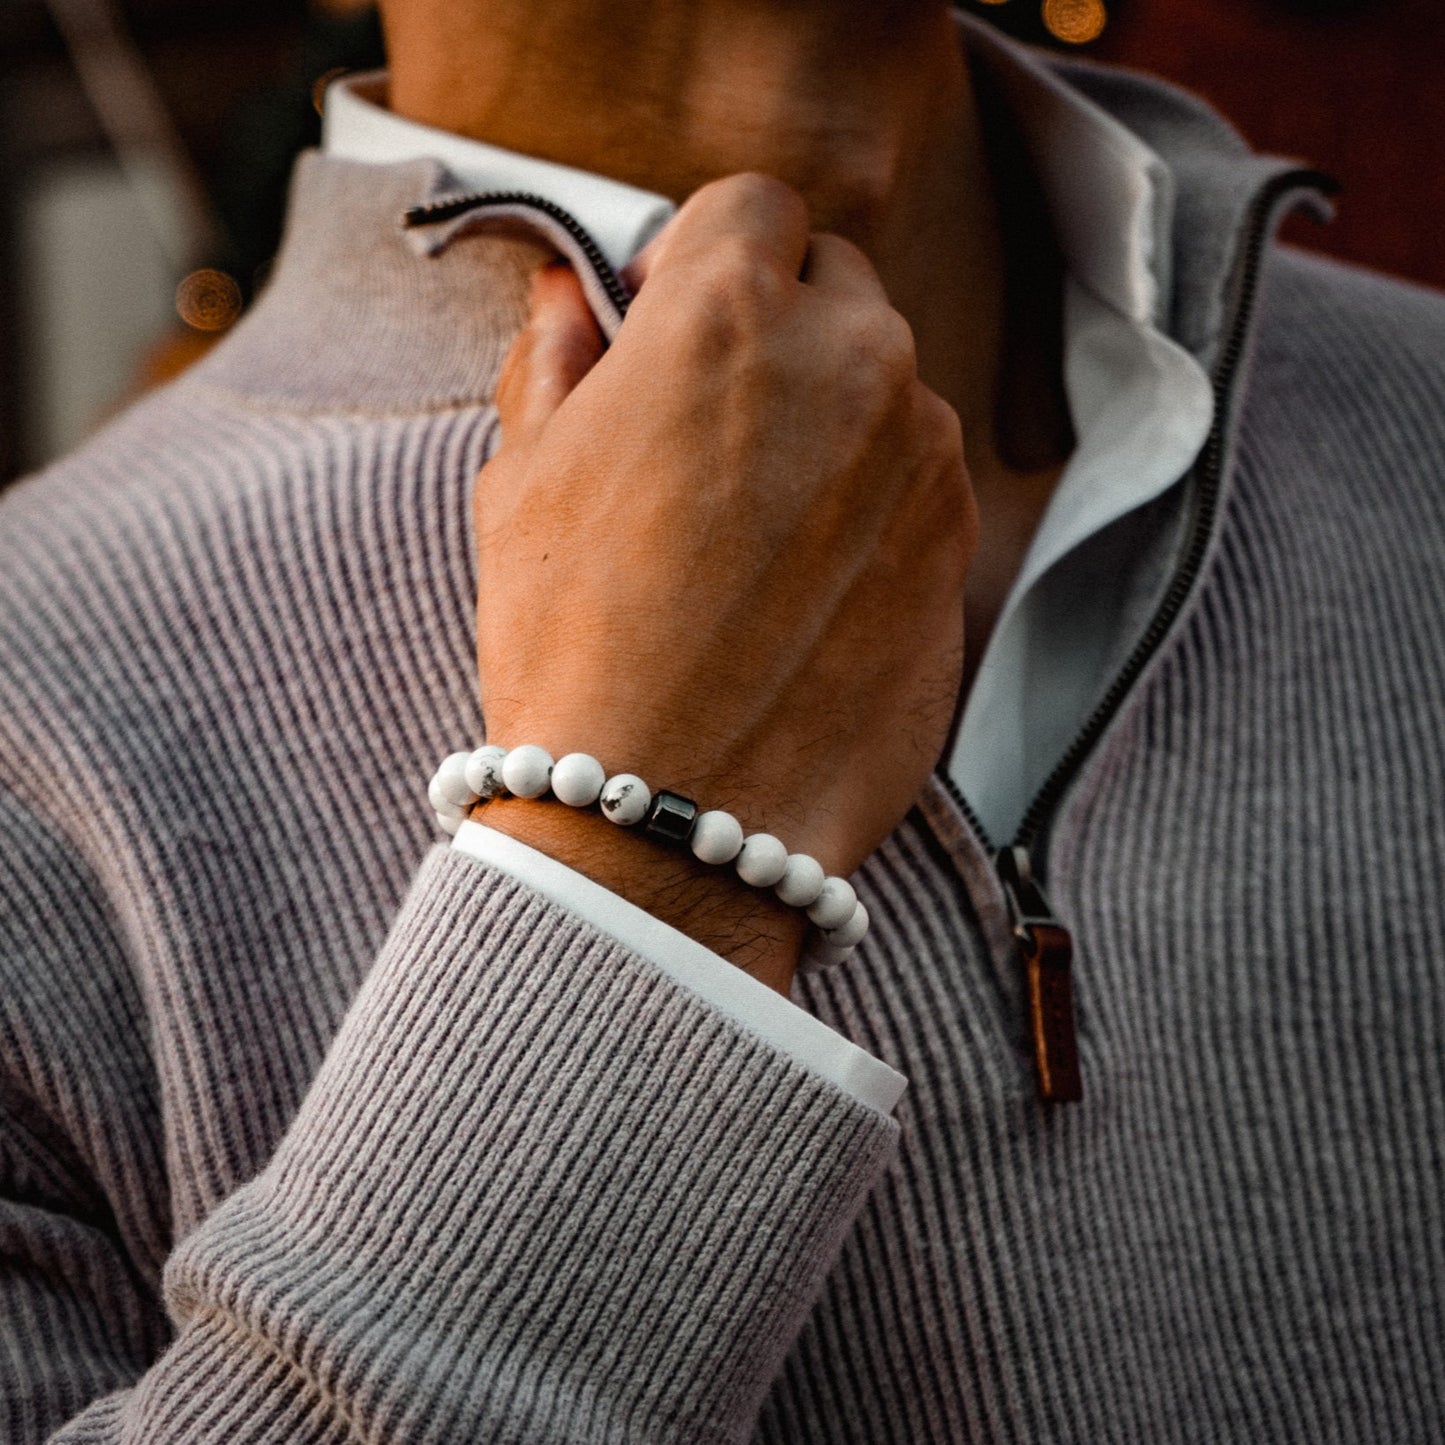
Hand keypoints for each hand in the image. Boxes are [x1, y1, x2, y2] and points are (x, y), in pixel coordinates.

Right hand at [474, 173, 975, 991]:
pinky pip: (919, 481)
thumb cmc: (576, 649)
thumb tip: (570, 295)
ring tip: (753, 527)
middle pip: (836, 283)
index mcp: (728, 315)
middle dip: (780, 323)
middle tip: (711, 420)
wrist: (674, 821)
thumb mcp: (520, 482)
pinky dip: (872, 502)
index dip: (704, 252)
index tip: (671, 315)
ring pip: (888, 385)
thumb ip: (555, 356)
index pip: (752, 203)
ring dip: (832, 418)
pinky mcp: (958, 547)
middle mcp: (853, 361)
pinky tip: (805, 584)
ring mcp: (923, 457)